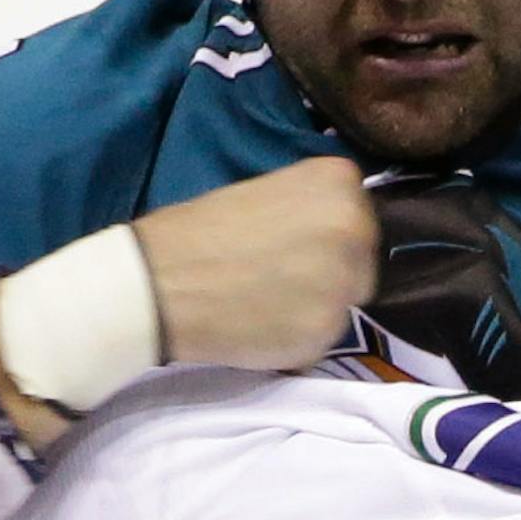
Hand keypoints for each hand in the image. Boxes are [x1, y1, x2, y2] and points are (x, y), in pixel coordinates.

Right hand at [134, 158, 378, 371]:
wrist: (159, 284)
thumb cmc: (199, 231)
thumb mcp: (265, 191)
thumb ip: (308, 208)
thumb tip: (330, 229)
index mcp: (339, 183)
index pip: (357, 212)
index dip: (327, 232)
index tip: (294, 240)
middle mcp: (353, 228)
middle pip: (361, 258)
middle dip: (331, 269)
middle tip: (280, 275)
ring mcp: (343, 285)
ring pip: (346, 301)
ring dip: (317, 305)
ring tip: (268, 301)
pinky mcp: (326, 334)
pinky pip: (324, 336)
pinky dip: (300, 336)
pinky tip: (263, 325)